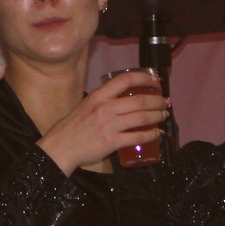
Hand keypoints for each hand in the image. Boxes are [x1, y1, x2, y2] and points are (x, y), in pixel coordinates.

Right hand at [37, 70, 168, 174]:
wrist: (60, 148)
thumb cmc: (72, 128)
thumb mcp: (85, 106)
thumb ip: (102, 101)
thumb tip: (122, 99)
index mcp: (98, 96)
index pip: (125, 80)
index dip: (144, 77)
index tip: (155, 80)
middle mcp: (105, 108)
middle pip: (139, 100)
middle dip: (157, 100)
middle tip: (164, 102)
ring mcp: (109, 125)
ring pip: (141, 117)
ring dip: (157, 116)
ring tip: (163, 115)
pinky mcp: (112, 142)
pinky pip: (137, 136)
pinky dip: (151, 134)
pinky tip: (157, 133)